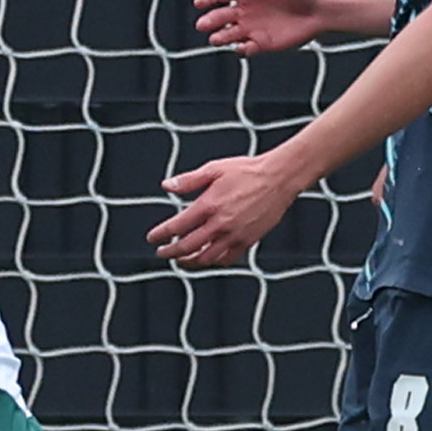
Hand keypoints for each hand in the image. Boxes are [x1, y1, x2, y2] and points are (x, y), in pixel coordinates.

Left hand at [149, 151, 305, 268]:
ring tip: (181, 259)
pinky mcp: (248, 241)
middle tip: (162, 252)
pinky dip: (213, 262)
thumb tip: (166, 186)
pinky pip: (227, 259)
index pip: (177, 226)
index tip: (152, 237)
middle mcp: (220, 224)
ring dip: (189, 261)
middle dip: (171, 252)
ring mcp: (235, 235)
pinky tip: (206, 258)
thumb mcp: (214, 169)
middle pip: (188, 246)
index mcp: (209, 205)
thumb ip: (188, 180)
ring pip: (206, 258)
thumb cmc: (248, 171)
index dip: (161, 234)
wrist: (279, 178)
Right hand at [193, 0, 322, 54]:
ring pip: (228, 34)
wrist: (321, 9)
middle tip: (203, 24)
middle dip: (210, 20)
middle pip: (220, 16)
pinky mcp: (262, 43)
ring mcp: (252, 27)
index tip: (199, 2)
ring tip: (215, 39)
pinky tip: (241, 47)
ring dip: (220, 37)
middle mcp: (245, 10)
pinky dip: (241, 49)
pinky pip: (246, 48)